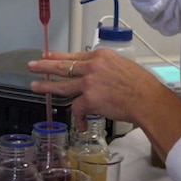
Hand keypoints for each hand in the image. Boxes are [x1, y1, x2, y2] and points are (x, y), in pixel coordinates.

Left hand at [28, 49, 164, 130]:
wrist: (147, 99)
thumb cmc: (141, 85)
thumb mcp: (122, 66)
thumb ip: (105, 68)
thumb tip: (95, 75)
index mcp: (101, 56)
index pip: (74, 55)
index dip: (58, 56)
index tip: (47, 55)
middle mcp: (92, 66)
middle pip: (63, 66)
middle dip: (45, 66)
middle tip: (33, 65)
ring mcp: (89, 82)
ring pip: (63, 85)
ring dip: (47, 86)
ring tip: (35, 86)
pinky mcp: (89, 98)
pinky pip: (77, 109)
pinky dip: (80, 119)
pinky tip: (82, 125)